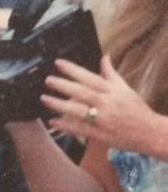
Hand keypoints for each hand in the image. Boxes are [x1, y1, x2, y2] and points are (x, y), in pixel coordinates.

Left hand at [41, 55, 162, 153]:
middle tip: (48, 80)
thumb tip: (104, 57)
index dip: (73, 70)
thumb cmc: (136, 109)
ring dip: (59, 104)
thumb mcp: (125, 88)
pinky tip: (53, 121)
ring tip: (45, 98)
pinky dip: (65, 125)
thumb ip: (111, 74)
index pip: (89, 77)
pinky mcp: (99, 134)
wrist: (148, 132)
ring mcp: (102, 119)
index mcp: (112, 90)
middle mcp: (106, 103)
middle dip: (63, 85)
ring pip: (78, 110)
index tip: (58, 64)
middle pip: (81, 92)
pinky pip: (79, 129)